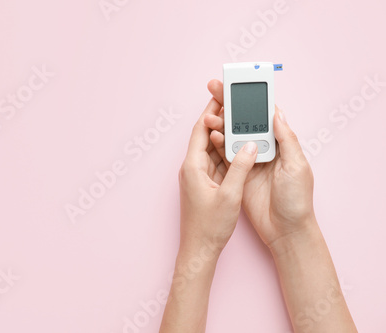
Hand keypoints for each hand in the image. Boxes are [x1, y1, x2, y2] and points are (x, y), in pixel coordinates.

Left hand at [178, 81, 257, 257]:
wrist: (200, 249)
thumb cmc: (210, 226)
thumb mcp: (231, 195)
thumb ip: (240, 167)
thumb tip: (250, 145)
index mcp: (192, 167)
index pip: (200, 130)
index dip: (211, 112)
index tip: (221, 97)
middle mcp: (191, 169)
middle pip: (204, 137)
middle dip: (219, 121)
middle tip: (233, 105)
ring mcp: (196, 177)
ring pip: (210, 150)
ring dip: (223, 137)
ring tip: (239, 122)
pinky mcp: (202, 185)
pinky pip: (213, 163)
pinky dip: (224, 154)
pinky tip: (238, 149)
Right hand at [205, 79, 316, 251]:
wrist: (285, 231)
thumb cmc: (297, 200)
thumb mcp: (297, 166)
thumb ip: (286, 139)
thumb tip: (277, 112)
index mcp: (281, 145)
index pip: (264, 116)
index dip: (250, 100)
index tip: (237, 87)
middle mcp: (263, 150)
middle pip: (244, 123)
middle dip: (229, 106)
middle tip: (215, 91)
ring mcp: (248, 162)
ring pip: (231, 137)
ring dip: (220, 125)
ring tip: (210, 116)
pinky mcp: (237, 175)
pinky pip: (225, 156)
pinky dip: (217, 145)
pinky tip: (211, 135)